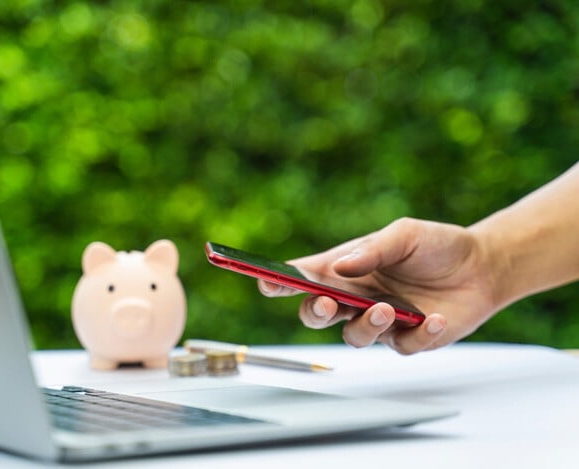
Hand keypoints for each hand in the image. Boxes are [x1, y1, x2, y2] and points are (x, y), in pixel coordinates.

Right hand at [258, 218, 499, 354]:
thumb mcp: (404, 234)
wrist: (482, 266)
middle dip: (313, 311)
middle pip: (315, 314)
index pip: (303, 277)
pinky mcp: (408, 340)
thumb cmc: (436, 245)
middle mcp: (355, 298)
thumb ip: (372, 250)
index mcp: (345, 269)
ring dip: (364, 325)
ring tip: (386, 309)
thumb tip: (339, 267)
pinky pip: (401, 346)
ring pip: (353, 335)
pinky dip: (416, 334)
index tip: (263, 281)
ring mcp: (380, 322)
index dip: (278, 281)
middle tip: (324, 302)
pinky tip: (432, 318)